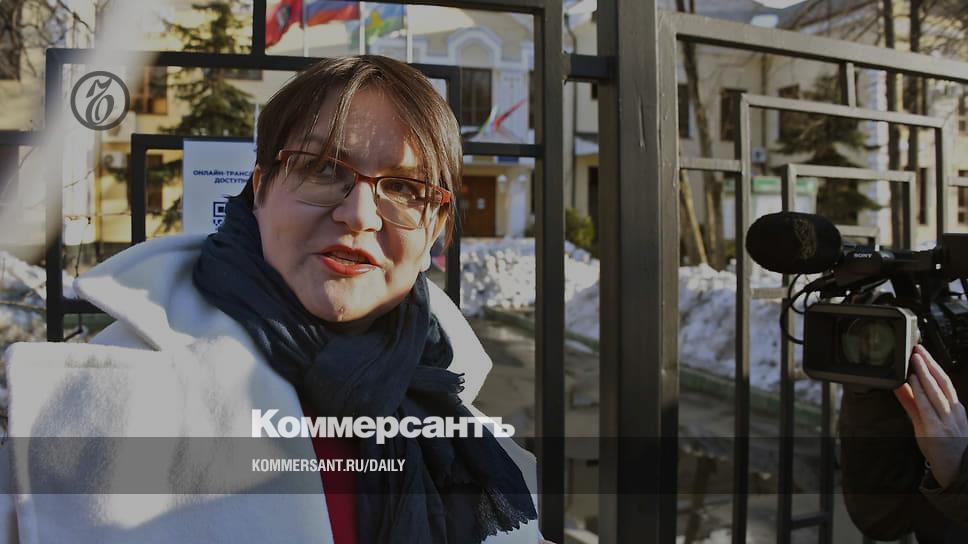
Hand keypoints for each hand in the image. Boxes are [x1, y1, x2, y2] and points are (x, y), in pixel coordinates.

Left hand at [894, 344, 967, 487]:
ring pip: (936, 392)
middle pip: (942, 383)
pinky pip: (927, 407)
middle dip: (929, 365)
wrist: (956, 469)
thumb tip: (900, 384)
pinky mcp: (936, 430)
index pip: (945, 382)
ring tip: (915, 360)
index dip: (934, 365)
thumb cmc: (943, 443)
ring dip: (925, 374)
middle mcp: (953, 412)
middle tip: (918, 350)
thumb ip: (913, 402)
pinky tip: (913, 382)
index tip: (923, 352)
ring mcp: (946, 421)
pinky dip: (920, 393)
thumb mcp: (929, 419)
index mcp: (955, 408)